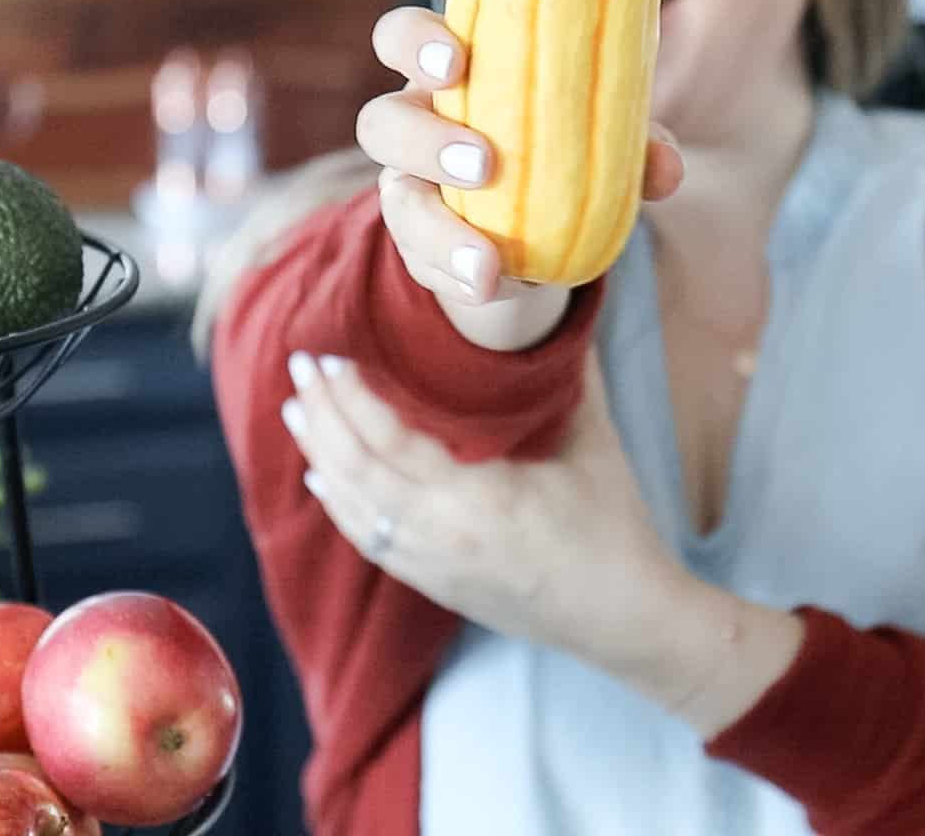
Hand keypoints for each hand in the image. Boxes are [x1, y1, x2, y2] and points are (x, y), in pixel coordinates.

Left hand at [281, 346, 686, 675]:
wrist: (626, 619)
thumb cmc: (617, 527)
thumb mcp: (597, 444)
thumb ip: (574, 375)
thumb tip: (560, 305)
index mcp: (480, 499)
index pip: (390, 443)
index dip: (351, 398)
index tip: (328, 356)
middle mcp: (442, 537)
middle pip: (356, 473)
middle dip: (321, 417)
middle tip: (299, 368)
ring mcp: (433, 567)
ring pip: (353, 509)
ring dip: (320, 456)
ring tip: (297, 411)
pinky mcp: (435, 585)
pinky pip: (369, 541)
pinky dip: (339, 504)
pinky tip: (322, 478)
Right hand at [355, 7, 682, 314]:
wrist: (534, 224)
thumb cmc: (563, 144)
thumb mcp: (598, 137)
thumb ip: (632, 144)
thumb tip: (664, 167)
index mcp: (449, 75)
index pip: (403, 39)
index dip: (415, 42)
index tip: (455, 59)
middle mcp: (414, 127)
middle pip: (381, 122)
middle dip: (425, 140)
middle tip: (484, 163)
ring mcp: (408, 189)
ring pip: (396, 203)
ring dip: (439, 231)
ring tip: (486, 262)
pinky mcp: (416, 247)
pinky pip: (422, 263)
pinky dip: (459, 278)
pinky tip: (492, 288)